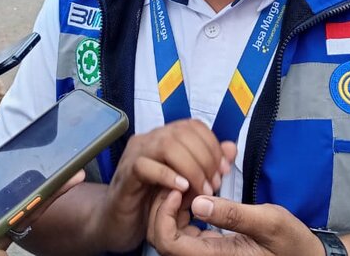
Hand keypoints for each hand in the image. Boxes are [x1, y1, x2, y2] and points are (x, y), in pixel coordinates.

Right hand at [97, 120, 236, 251]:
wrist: (118, 222)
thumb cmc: (152, 200)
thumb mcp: (187, 182)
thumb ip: (208, 163)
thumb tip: (231, 148)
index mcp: (164, 137)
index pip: (193, 126)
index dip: (213, 145)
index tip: (223, 170)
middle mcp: (149, 139)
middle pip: (183, 133)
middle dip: (205, 158)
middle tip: (214, 183)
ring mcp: (135, 154)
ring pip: (167, 145)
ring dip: (191, 167)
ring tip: (202, 189)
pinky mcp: (125, 174)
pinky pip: (146, 166)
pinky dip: (168, 176)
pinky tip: (182, 190)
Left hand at [147, 189, 322, 255]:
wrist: (305, 255)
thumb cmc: (290, 242)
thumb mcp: (268, 222)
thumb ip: (233, 214)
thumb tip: (197, 203)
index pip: (168, 243)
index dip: (164, 214)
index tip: (180, 188)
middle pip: (162, 237)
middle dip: (164, 205)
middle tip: (182, 178)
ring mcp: (206, 252)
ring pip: (171, 230)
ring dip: (174, 203)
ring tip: (194, 180)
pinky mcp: (211, 244)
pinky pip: (186, 227)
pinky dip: (186, 205)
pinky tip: (201, 188)